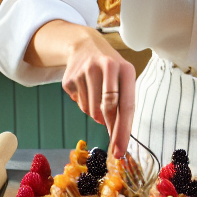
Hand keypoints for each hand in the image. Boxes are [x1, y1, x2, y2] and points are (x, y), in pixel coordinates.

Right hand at [59, 27, 136, 157]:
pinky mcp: (70, 78)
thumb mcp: (123, 78)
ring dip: (96, 114)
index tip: (120, 151)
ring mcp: (85, 71)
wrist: (85, 44)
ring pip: (91, 110)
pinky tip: (86, 89)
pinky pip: (79, 103)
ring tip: (98, 99)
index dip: (123, 131)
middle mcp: (106, 66)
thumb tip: (115, 134)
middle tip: (114, 143)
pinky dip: (84, 104)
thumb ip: (123, 104)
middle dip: (110, 129)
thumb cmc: (111, 69)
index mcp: (125, 69)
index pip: (126, 105)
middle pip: (107, 109)